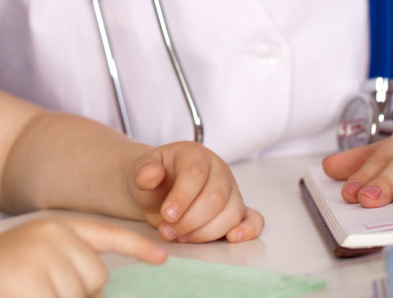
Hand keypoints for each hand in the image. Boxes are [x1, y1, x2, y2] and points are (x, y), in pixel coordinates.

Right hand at [0, 217, 166, 297]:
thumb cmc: (3, 270)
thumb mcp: (40, 255)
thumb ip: (71, 264)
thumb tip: (101, 290)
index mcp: (58, 225)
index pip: (106, 234)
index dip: (136, 246)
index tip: (162, 258)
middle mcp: (53, 235)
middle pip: (96, 277)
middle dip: (79, 292)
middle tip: (42, 286)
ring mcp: (40, 256)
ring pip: (78, 294)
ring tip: (30, 289)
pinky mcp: (27, 280)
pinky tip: (25, 293)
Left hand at [128, 142, 263, 242]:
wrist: (157, 191)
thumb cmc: (151, 180)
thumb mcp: (139, 172)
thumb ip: (143, 172)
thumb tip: (150, 173)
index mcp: (195, 154)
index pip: (196, 175)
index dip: (182, 198)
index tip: (166, 215)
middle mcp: (218, 169)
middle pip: (215, 198)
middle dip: (190, 220)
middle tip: (167, 230)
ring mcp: (231, 189)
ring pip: (230, 214)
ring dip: (204, 232)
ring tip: (180, 236)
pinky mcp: (237, 209)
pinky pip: (252, 219)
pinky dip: (247, 230)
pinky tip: (233, 238)